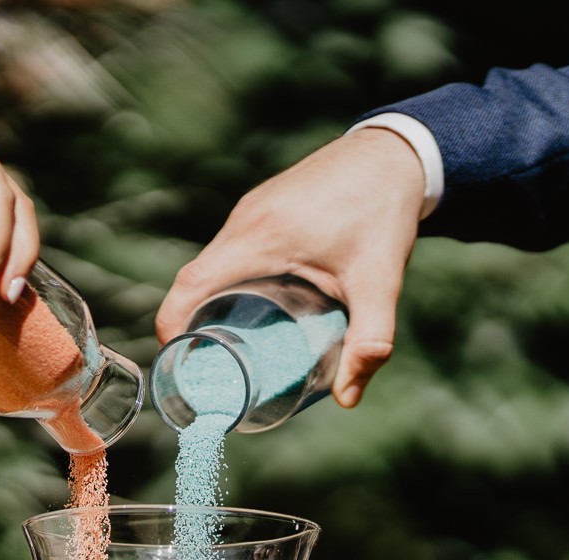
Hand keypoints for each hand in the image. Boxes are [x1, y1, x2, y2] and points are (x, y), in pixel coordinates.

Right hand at [153, 127, 423, 406]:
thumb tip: (348, 398)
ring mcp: (251, 208)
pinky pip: (230, 248)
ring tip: (225, 342)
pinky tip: (250, 304)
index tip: (174, 359)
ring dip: (210, 300)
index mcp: (260, 236)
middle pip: (197, 276)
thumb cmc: (385, 212)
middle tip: (206, 365)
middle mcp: (245, 219)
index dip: (171, 323)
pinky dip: (227, 279)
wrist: (396, 152)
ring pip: (213, 261)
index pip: (192, 282)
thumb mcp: (380, 281)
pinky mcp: (263, 205)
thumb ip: (369, 341)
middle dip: (191, 322)